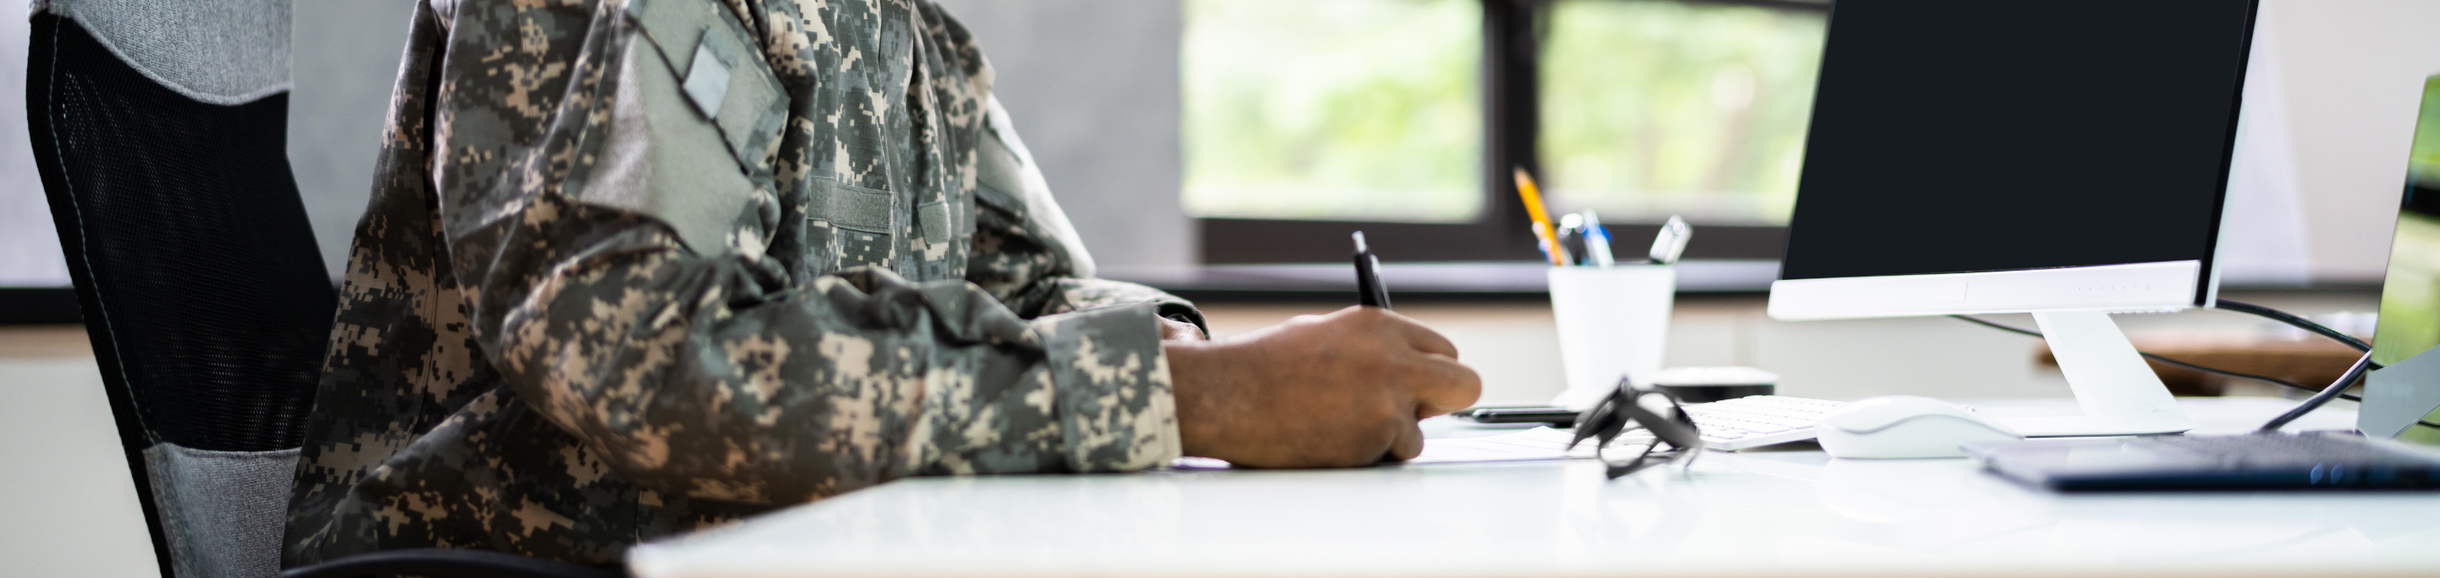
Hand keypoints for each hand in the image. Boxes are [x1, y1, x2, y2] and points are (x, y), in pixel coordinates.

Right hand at [1164, 306, 1480, 466]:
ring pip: (1420, 432)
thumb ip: (1372, 350)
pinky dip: (1365, 456)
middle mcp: (1394, 358)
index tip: (1417, 386)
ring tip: (1339, 427)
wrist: (1226, 394)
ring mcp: (1388, 399)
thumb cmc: (1263, 367)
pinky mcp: (1376, 436)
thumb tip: (1405, 374)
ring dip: (1391, 438)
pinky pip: (1389, 455)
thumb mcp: (1325, 335)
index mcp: (1380, 325)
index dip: (1430, 372)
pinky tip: (1327, 440)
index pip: (1443, 349)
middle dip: (1445, 401)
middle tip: (1416, 413)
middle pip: (1464, 384)